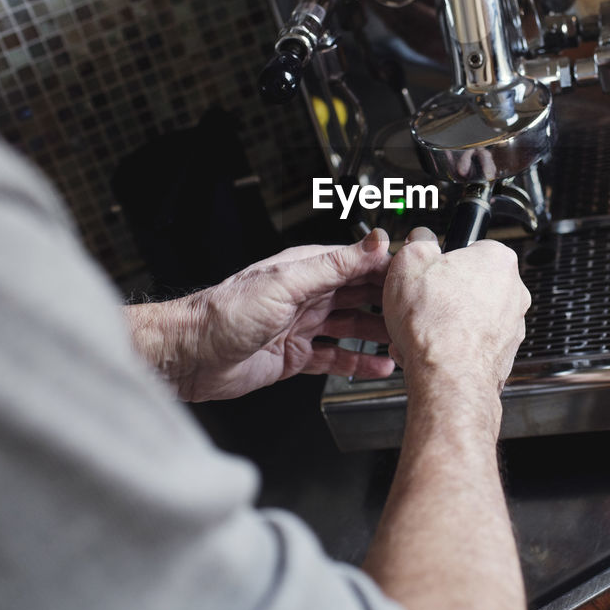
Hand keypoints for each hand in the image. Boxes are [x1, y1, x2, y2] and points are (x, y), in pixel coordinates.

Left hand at [128, 229, 395, 400]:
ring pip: (352, 326)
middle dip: (390, 303)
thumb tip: (373, 242)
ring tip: (404, 344)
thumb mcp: (286, 283)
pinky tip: (378, 368)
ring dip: (378, 335)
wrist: (189, 355)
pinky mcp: (295, 356)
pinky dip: (358, 362)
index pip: (358, 263)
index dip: (389, 268)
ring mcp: (302, 325)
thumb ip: (333, 264)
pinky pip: (335, 356)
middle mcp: (307, 295)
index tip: (419, 274)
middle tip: (419, 314)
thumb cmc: (224, 314)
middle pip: (360, 294)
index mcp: (306, 269)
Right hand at [382, 227, 528, 398]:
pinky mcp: (504, 354)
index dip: (442, 261)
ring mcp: (512, 325)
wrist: (447, 376)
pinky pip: (472, 343)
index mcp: (497, 259)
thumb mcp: (408, 262)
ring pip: (470, 317)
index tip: (428, 271)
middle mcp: (513, 291)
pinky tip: (433, 350)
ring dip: (445, 322)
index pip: (470, 248)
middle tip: (421, 303)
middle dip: (443, 295)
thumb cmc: (434, 323)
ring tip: (422, 331)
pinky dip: (454, 347)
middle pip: (470, 284)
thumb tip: (421, 241)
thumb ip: (418, 243)